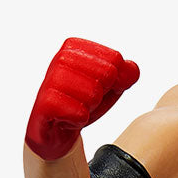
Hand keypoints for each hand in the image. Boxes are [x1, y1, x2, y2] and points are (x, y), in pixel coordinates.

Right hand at [25, 37, 139, 160]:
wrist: (56, 129)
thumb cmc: (82, 104)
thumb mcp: (109, 88)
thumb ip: (126, 75)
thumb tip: (132, 69)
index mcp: (76, 47)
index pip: (115, 59)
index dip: (114, 81)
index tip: (98, 88)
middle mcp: (61, 57)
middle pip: (107, 75)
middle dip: (101, 95)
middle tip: (85, 101)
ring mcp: (51, 78)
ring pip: (93, 94)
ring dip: (89, 108)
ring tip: (75, 109)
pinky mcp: (45, 102)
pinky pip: (79, 113)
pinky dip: (79, 120)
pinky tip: (68, 119)